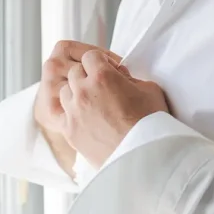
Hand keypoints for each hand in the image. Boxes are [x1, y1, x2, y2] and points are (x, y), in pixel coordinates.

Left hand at [57, 49, 168, 168]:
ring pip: (65, 92)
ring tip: (93, 103)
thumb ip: (131, 78)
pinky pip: (63, 114)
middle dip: (87, 76)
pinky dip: (72, 113)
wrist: (143, 157)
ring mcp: (74, 112)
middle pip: (75, 72)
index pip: (90, 56)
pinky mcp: (70, 131)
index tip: (109, 71)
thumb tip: (122, 78)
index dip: (101, 62)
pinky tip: (86, 118)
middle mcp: (83, 91)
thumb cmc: (150, 123)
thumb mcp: (149, 89)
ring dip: (76, 93)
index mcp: (103, 76)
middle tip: (102, 87)